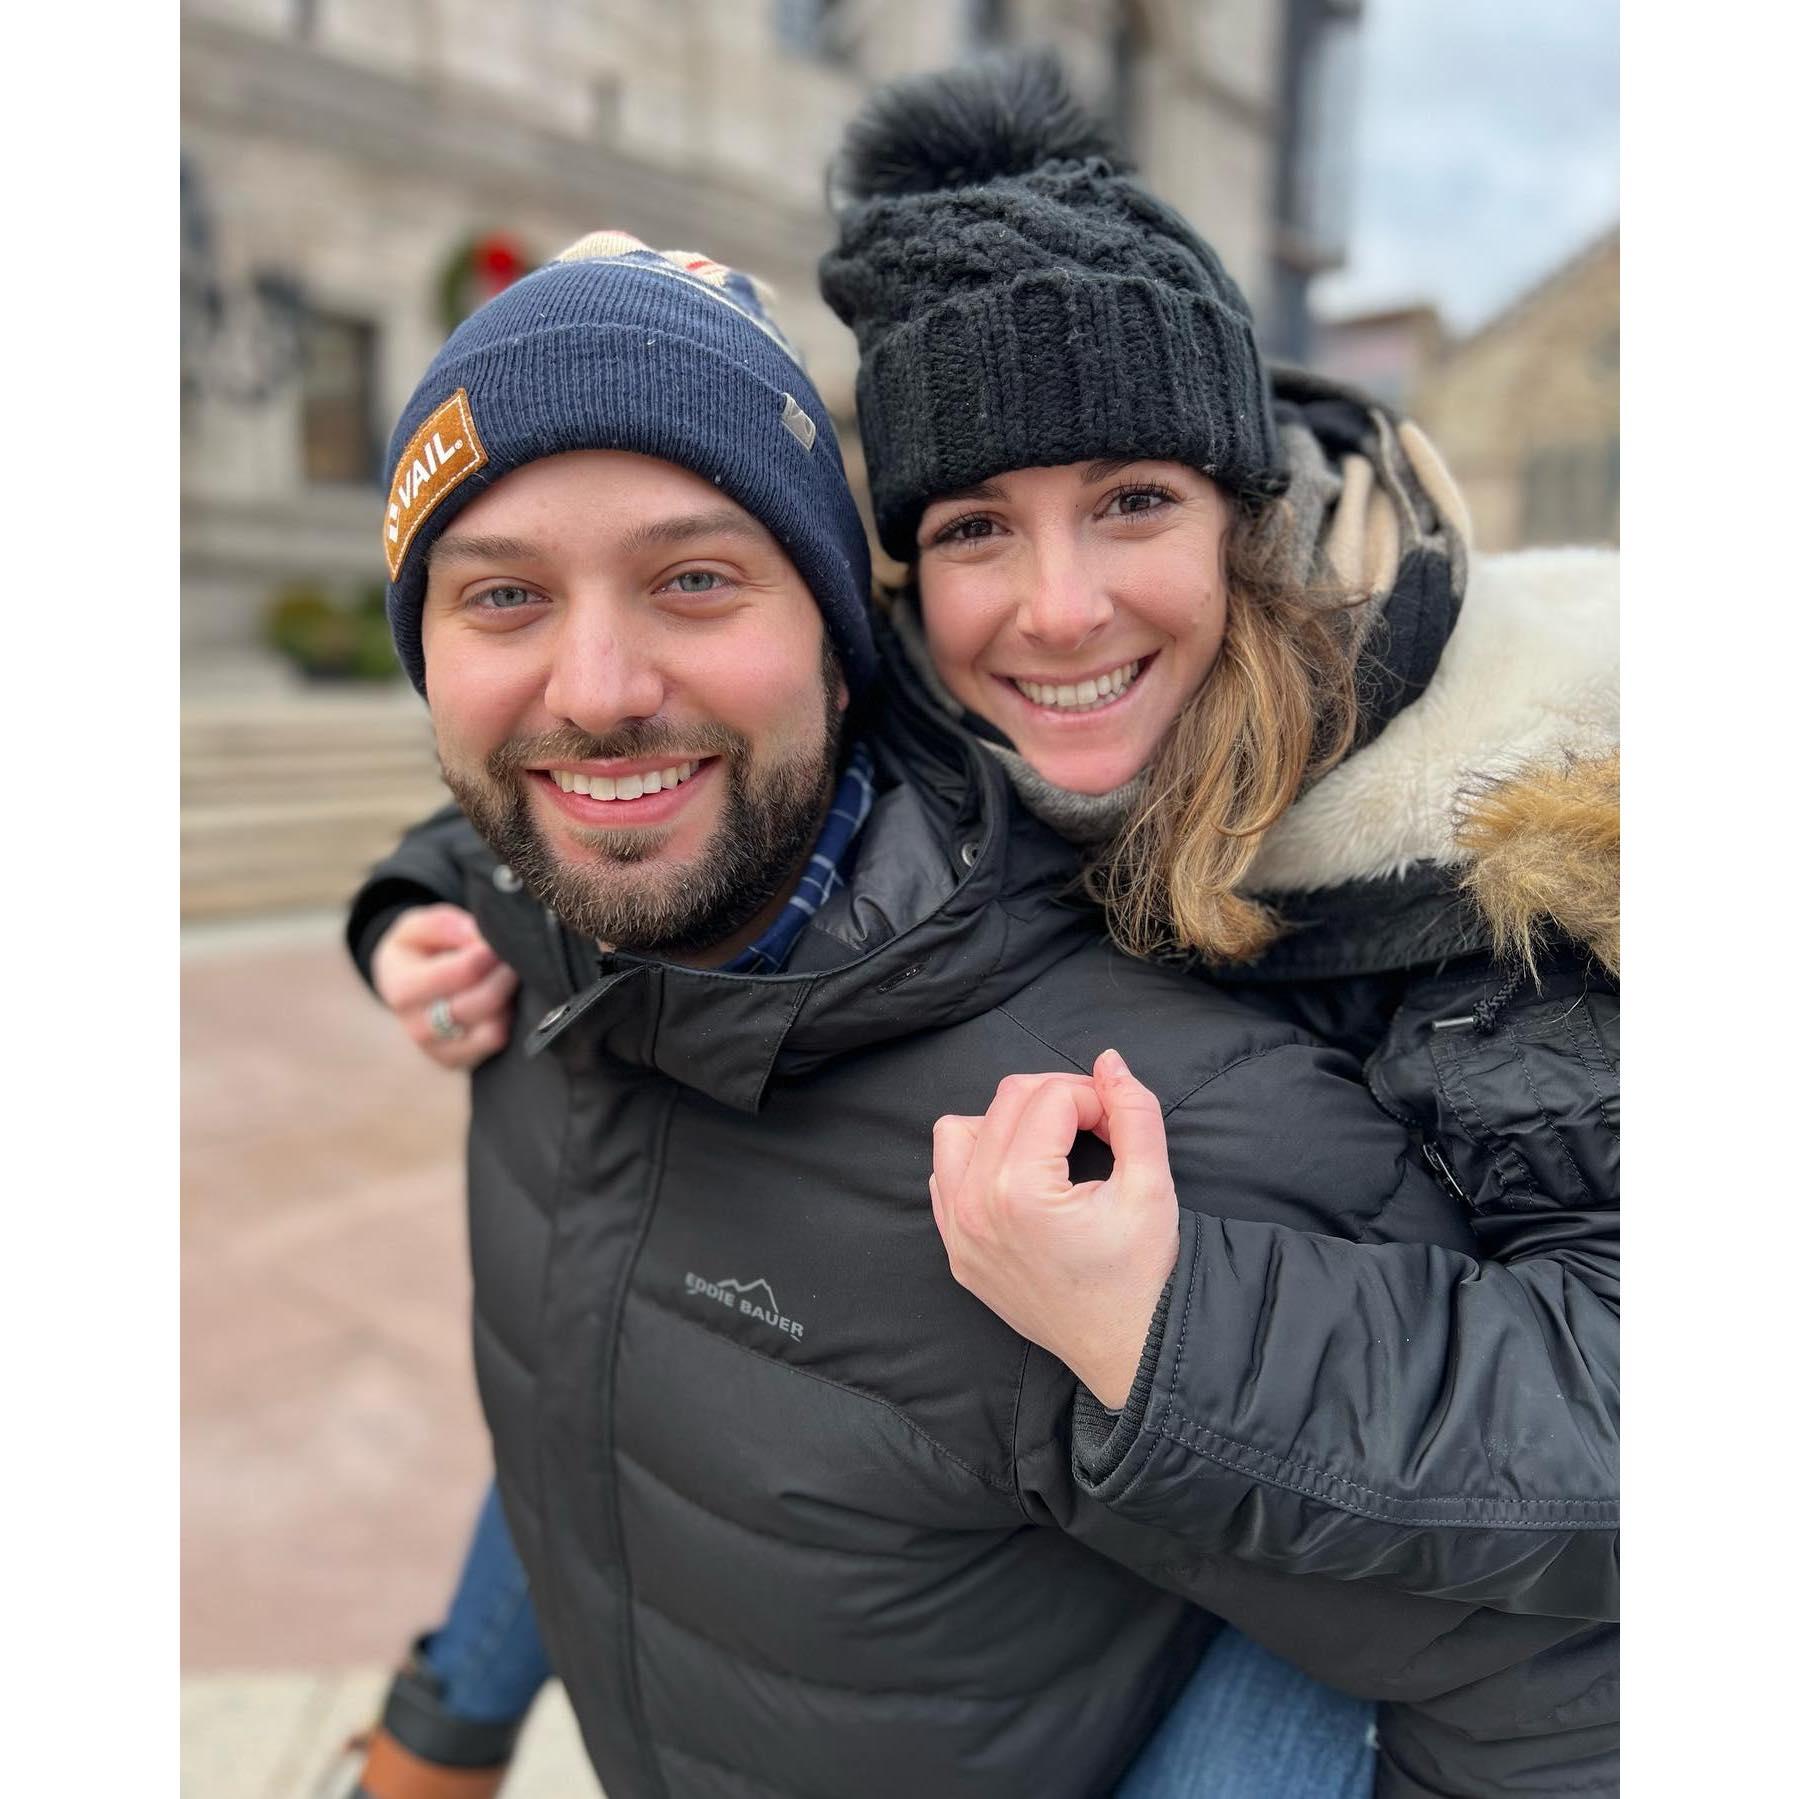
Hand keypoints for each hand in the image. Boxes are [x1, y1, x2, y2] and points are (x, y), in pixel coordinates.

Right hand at [370, 903, 516, 1070]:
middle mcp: (418, 1027)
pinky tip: (505, 1000)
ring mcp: (440, 1050)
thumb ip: (443, 925)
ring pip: (492, 1030)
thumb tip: (476, 938)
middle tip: (515, 955)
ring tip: (510, 976)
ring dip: (509, 999)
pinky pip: (497, 1043)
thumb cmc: (417, 951)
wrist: (407, 989)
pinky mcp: (461, 1061)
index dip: (486, 955)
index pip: (459, 974)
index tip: (497, 942)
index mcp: (402, 989)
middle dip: (504, 975)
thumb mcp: (417, 927)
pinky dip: (509, 1019)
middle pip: (480, 1003)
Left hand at [930, 1049, 1179, 1407]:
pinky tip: (1022, 1181)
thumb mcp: (1152, 1188)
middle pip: (1005, 1101)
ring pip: (958, 1132)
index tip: (1119, 1125)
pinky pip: (945, 1179)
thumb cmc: (1141, 1275)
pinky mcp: (956, 1252)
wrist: (1124, 1351)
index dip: (1095, 1098)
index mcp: (1021, 1190)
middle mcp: (976, 1206)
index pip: (1051, 1097)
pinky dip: (978, 1164)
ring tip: (1049, 1148)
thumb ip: (1135, 1113)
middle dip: (1056, 1101)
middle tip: (1096, 1129)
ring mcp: (959, 1233)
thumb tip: (1109, 1061)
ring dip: (1004, 1124)